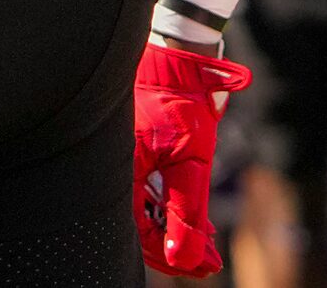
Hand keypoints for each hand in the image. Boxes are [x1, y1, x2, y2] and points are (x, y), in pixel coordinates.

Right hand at [135, 40, 250, 276]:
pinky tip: (191, 214)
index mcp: (122, 177)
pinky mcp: (133, 154)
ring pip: (147, 212)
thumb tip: (187, 258)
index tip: (207, 266)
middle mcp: (118, 173)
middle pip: (144, 229)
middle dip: (178, 248)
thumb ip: (186, 212)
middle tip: (209, 259)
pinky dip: (169, 207)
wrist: (172, 60)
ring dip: (176, 228)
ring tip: (206, 240)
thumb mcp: (189, 162)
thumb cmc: (179, 106)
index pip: (144, 237)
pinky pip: (147, 191)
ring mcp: (125, 163)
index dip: (176, 257)